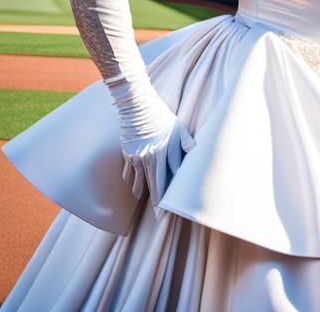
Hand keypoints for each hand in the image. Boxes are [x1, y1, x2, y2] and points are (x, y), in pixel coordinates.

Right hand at [109, 75, 194, 206]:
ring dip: (140, 191)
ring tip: (143, 199)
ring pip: (137, 181)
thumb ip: (186, 143)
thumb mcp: (179, 128)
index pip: (163, 180)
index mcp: (161, 152)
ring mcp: (135, 157)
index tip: (165, 207)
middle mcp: (147, 158)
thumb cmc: (162, 117)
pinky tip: (133, 185)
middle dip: (154, 198)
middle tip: (156, 212)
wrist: (138, 107)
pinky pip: (127, 173)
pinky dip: (130, 180)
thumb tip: (193, 153)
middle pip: (150, 184)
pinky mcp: (126, 153)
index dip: (164, 195)